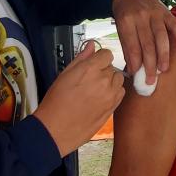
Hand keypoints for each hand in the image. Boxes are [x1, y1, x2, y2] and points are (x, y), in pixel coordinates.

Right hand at [33, 42, 124, 156]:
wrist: (55, 129)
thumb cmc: (56, 103)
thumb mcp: (64, 74)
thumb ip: (81, 58)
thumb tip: (90, 45)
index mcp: (90, 69)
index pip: (106, 54)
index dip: (99, 58)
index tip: (94, 63)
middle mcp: (103, 80)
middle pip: (112, 67)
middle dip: (103, 70)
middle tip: (89, 80)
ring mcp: (110, 95)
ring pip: (118, 79)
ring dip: (110, 82)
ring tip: (95, 90)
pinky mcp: (113, 108)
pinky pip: (120, 93)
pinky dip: (114, 93)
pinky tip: (100, 98)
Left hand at [112, 0, 175, 83]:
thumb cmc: (125, 16)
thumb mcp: (120, 29)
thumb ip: (128, 47)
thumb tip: (134, 68)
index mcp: (126, 21)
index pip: (132, 45)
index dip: (135, 62)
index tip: (137, 75)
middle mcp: (141, 16)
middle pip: (147, 44)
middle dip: (150, 64)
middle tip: (151, 79)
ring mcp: (155, 13)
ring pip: (161, 37)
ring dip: (163, 55)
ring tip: (163, 70)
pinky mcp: (166, 11)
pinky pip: (175, 26)